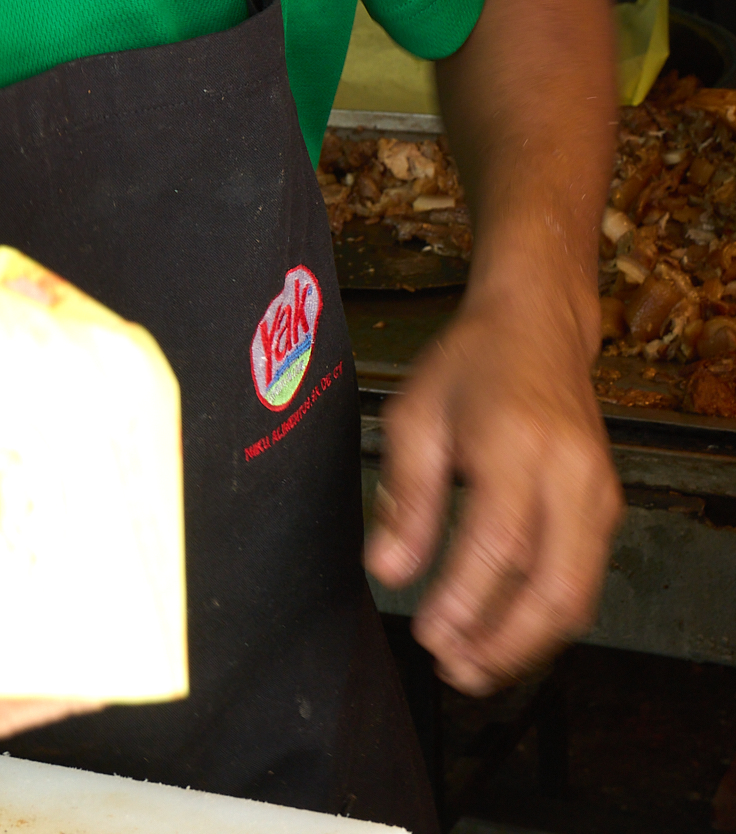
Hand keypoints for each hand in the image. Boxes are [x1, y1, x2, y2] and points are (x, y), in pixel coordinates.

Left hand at [364, 281, 619, 694]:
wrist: (537, 327)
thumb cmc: (469, 365)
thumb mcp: (414, 414)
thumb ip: (405, 495)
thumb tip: (388, 571)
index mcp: (515, 443)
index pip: (496, 542)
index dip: (465, 599)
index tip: (428, 634)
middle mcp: (569, 473)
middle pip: (553, 587)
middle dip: (504, 642)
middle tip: (453, 669)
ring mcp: (599, 493)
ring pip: (577, 596)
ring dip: (528, 643)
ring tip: (473, 664)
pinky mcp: (608, 507)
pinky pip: (585, 580)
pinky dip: (547, 617)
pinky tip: (505, 631)